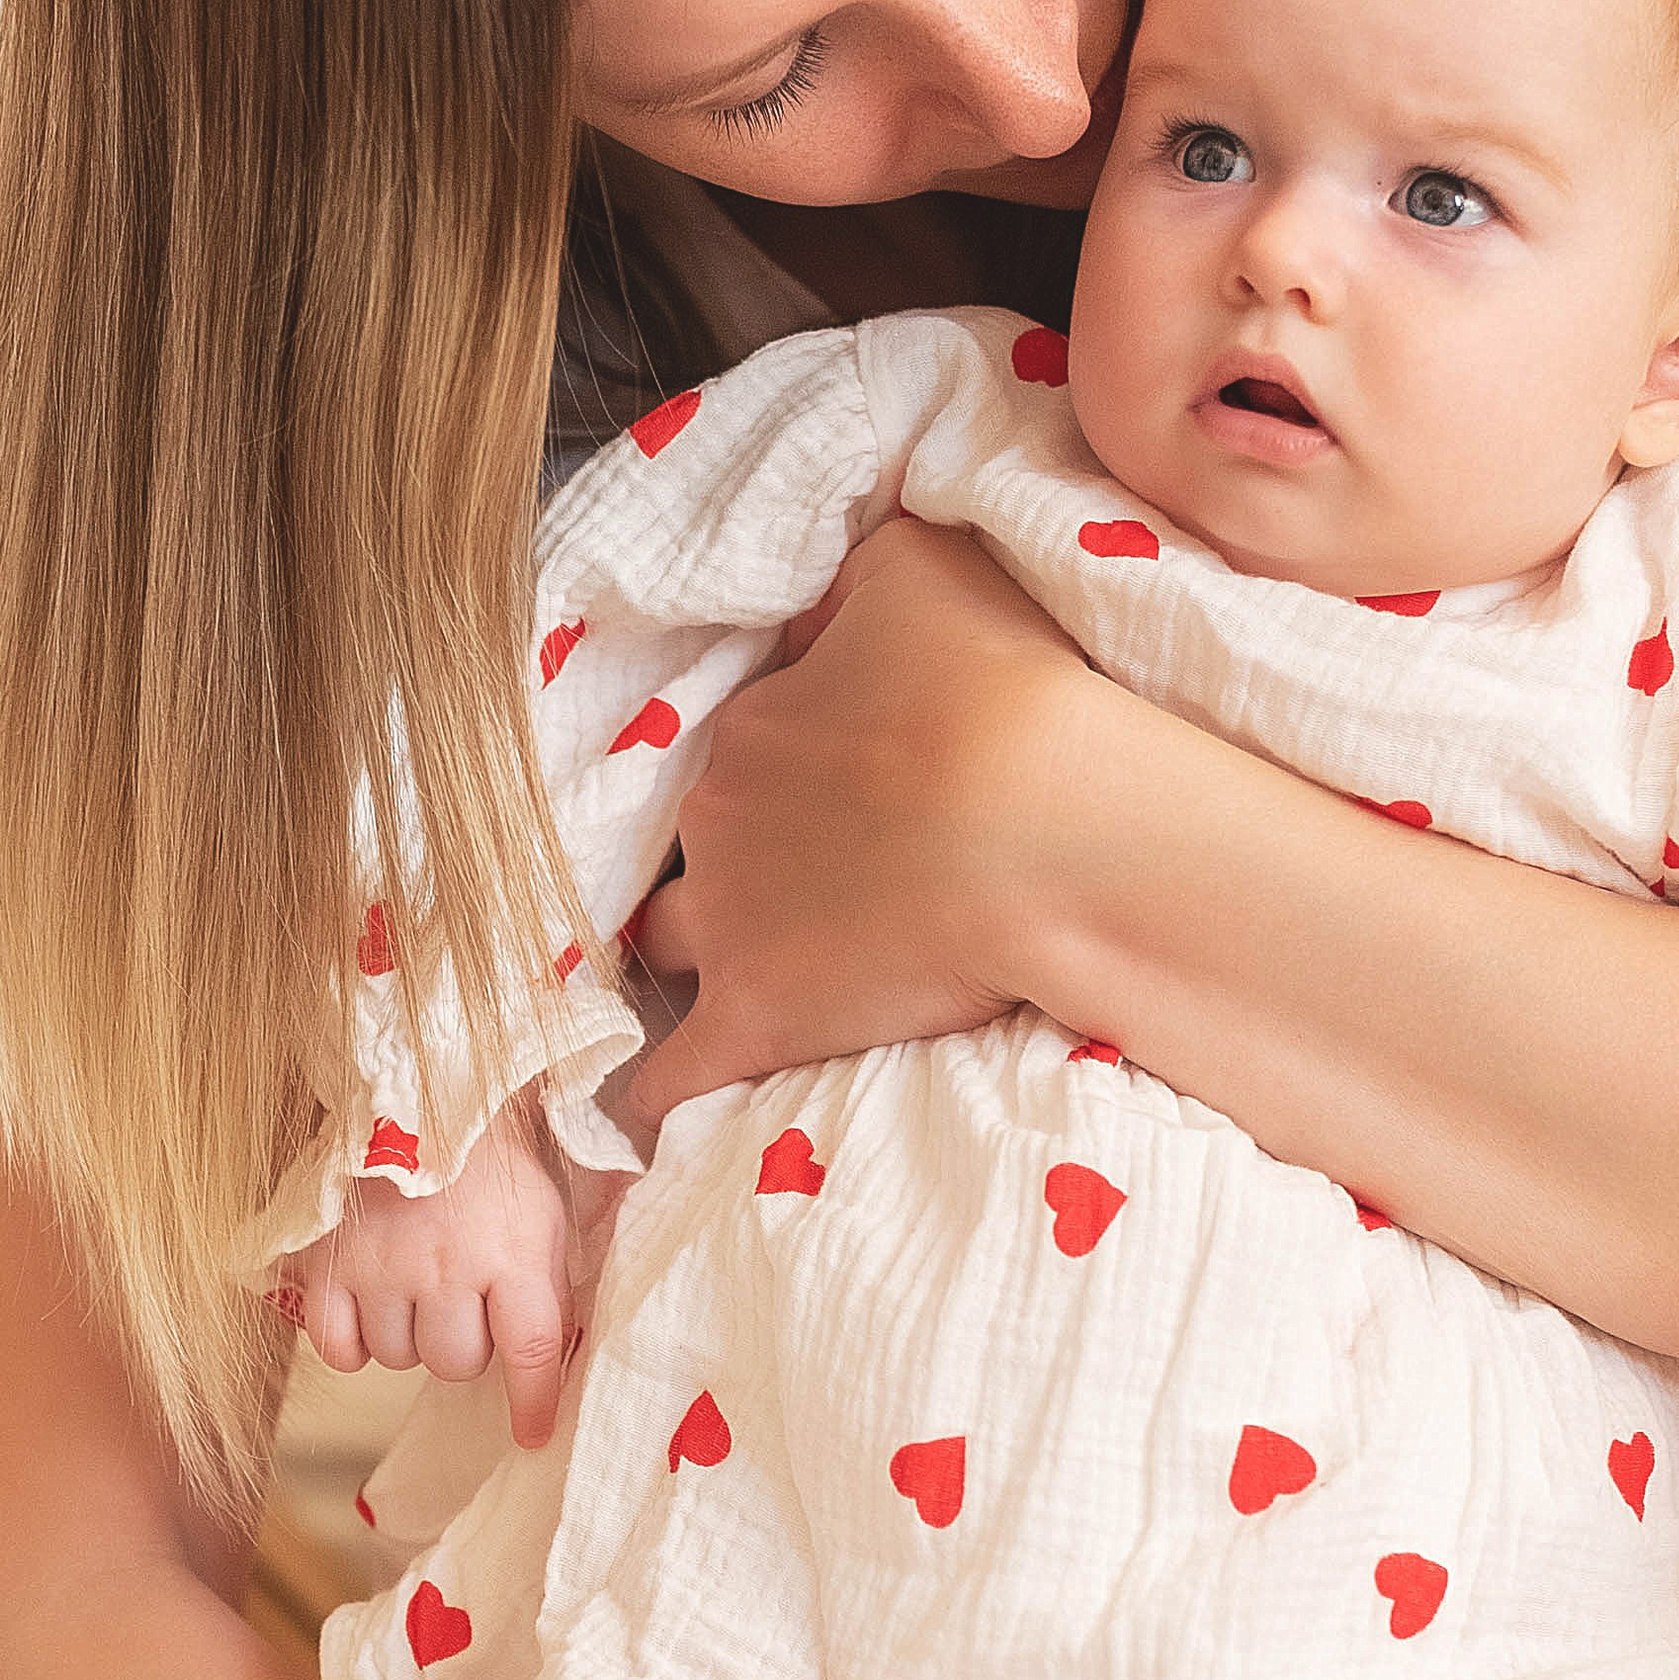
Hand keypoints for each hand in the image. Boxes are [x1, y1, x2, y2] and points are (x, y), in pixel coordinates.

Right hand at [277, 1107, 573, 1448]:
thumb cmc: (490, 1162)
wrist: (420, 1093)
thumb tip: (562, 1354)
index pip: (530, 1353)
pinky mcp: (329, 1263)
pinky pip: (338, 1349)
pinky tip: (368, 1307)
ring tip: (415, 1285)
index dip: (532, 1403)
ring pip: (399, 1359)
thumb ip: (551, 1282)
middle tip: (462, 1300)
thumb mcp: (543, 1212)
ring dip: (410, 1336)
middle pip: (456, 1363)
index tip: (532, 1434)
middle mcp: (449, 1268)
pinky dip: (352, 1342)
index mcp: (514, 1253)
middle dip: (464, 1343)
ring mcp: (383, 1267)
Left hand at [624, 517, 1094, 1125]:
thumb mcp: (918, 567)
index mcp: (754, 721)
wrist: (1040, 822)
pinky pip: (667, 1074)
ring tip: (717, 972)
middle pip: (696, 841)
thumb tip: (819, 602)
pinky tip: (638, 1112)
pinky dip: (649, 1093)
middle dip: (733, 855)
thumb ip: (851, 578)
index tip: (834, 778)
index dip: (784, 762)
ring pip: (664, 941)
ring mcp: (727, 926)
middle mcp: (717, 819)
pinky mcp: (754, 1021)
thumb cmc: (997, 684)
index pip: (741, 739)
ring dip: (684, 953)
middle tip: (797, 873)